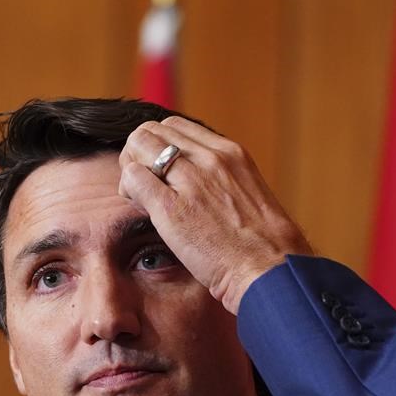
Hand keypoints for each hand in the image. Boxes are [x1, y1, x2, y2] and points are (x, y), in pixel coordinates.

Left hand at [118, 116, 313, 313]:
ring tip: (139, 195)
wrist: (268, 268)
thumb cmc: (260, 243)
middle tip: (142, 182)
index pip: (174, 127)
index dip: (157, 145)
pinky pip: (133, 178)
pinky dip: (128, 188)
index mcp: (229, 152)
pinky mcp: (171, 207)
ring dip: (130, 169)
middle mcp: (209, 159)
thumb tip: (190, 177)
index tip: (157, 169)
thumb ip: (218, 178)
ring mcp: (190, 181)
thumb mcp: (244, 192)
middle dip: (138, 153)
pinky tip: (139, 206)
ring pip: (138, 147)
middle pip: (151, 132)